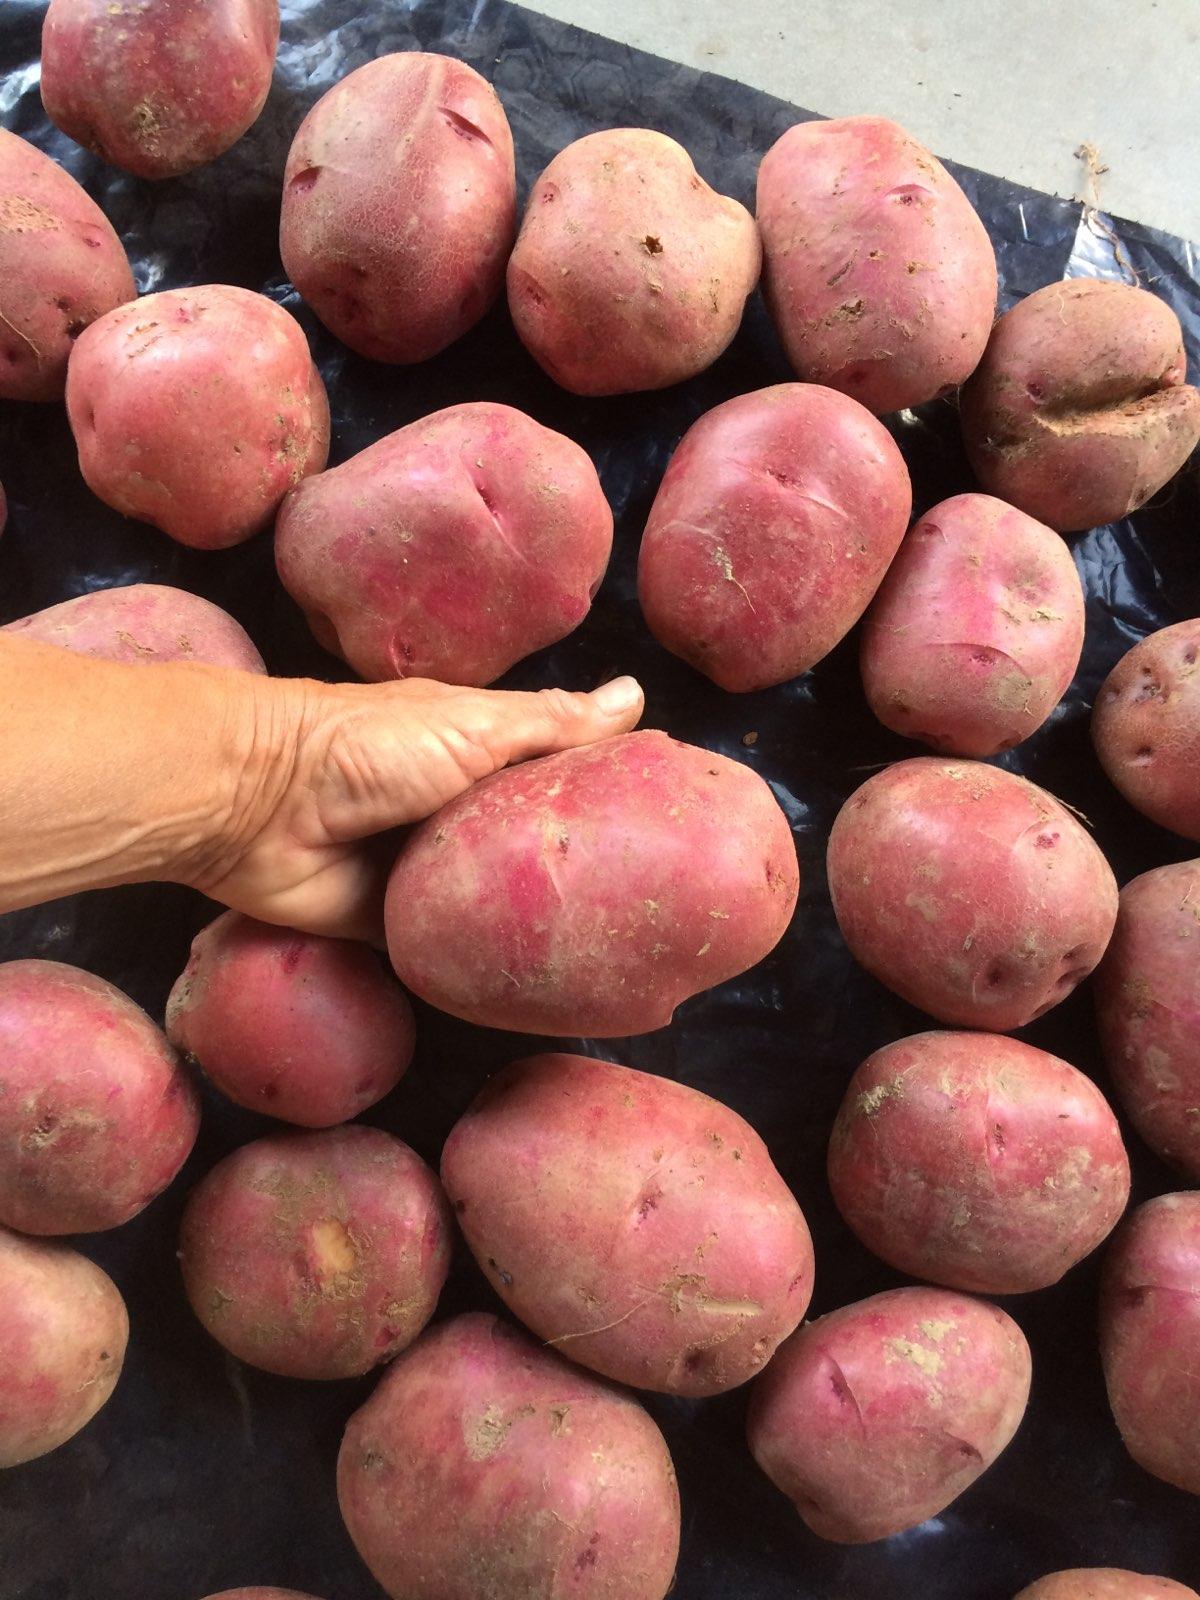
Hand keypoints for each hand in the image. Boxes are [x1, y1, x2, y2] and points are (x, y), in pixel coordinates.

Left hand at [195, 673, 644, 941]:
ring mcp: (422, 867)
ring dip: (530, 916)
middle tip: (652, 899)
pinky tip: (538, 977)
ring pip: (492, 897)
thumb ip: (549, 722)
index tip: (664, 819)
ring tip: (610, 946)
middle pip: (526, 839)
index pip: (551, 770)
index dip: (601, 790)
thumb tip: (635, 697)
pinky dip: (480, 956)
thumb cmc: (365, 744)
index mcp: (472, 749)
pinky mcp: (393, 922)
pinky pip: (448, 944)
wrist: (256, 804)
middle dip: (573, 864)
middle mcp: (452, 808)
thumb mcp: (472, 723)